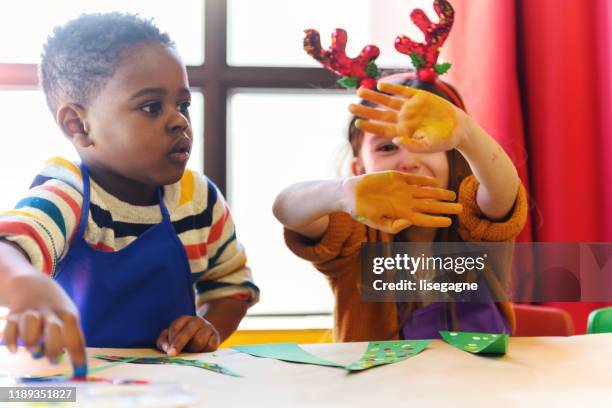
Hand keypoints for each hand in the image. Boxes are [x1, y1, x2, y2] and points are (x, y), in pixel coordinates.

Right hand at [3, 273, 86, 371]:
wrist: (33, 286)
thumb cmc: (56, 309)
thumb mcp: (69, 316)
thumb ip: (71, 337)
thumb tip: (76, 364)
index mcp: (67, 315)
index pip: (74, 335)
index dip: (77, 354)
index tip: (80, 371)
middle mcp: (49, 313)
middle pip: (53, 328)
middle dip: (53, 347)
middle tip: (53, 359)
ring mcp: (30, 313)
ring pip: (29, 325)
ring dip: (31, 341)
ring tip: (33, 349)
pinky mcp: (13, 316)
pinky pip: (9, 329)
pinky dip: (11, 340)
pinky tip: (15, 349)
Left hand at [157, 315, 219, 355]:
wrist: (205, 335)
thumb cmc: (184, 338)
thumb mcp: (171, 337)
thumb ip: (163, 341)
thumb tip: (166, 348)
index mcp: (184, 319)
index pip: (175, 327)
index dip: (171, 339)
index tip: (168, 351)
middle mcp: (197, 321)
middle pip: (187, 332)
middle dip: (179, 343)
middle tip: (172, 354)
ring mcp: (208, 328)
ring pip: (199, 340)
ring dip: (193, 349)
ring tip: (191, 352)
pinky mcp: (216, 337)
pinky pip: (210, 345)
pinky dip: (204, 350)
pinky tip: (201, 352)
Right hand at [341, 171, 462, 232]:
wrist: (350, 194)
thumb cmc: (362, 212)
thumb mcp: (377, 223)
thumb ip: (393, 226)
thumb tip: (409, 224)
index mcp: (402, 215)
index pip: (424, 219)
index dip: (436, 220)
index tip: (449, 222)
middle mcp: (406, 203)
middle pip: (430, 206)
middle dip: (445, 207)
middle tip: (460, 209)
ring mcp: (403, 190)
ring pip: (426, 192)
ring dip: (439, 194)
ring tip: (452, 195)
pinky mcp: (397, 178)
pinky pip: (415, 179)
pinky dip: (426, 181)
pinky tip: (437, 183)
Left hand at [349, 82, 470, 152]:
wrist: (459, 128)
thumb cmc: (443, 141)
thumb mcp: (427, 146)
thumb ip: (411, 145)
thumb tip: (395, 140)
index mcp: (402, 132)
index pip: (381, 129)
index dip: (369, 126)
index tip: (357, 123)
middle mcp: (403, 119)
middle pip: (379, 114)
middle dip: (365, 110)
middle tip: (350, 106)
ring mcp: (410, 107)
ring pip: (387, 101)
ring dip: (373, 96)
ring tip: (359, 91)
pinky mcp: (419, 97)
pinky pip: (402, 91)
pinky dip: (392, 88)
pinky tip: (380, 85)